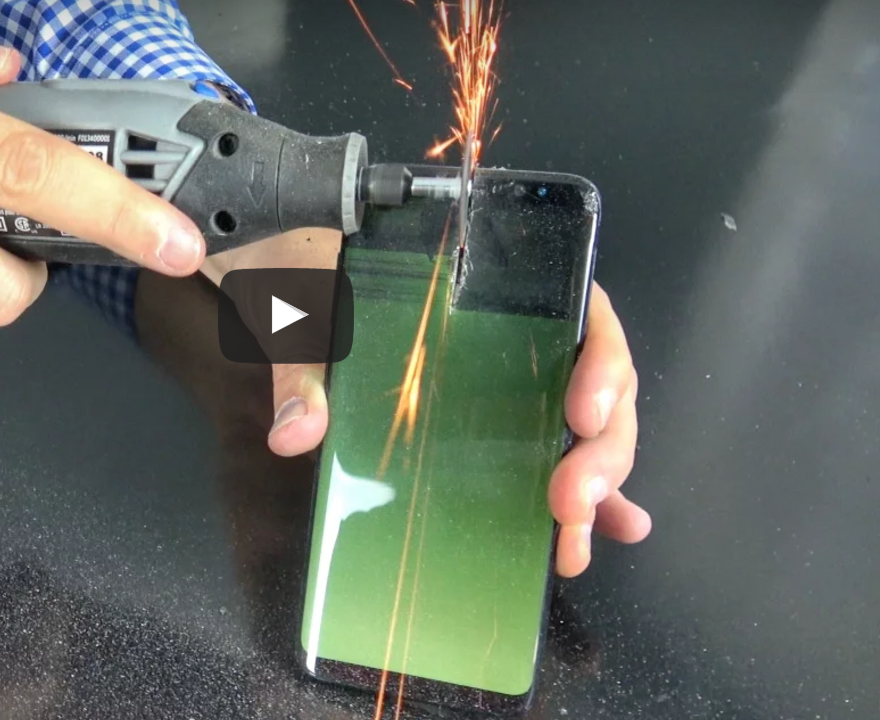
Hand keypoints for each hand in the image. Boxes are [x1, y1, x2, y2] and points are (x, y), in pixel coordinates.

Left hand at [205, 234, 647, 574]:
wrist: (275, 271)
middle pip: (598, 387)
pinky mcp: (493, 426)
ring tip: (571, 545)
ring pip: (584, 433)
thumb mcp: (305, 305)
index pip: (585, 314)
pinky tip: (576, 547)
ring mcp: (512, 382)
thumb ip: (305, 365)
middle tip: (570, 501)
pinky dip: (574, 504)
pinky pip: (548, 461)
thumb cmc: (307, 269)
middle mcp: (521, 331)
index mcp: (498, 281)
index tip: (583, 415)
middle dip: (600, 451)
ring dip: (593, 490)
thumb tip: (297, 433)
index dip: (603, 366)